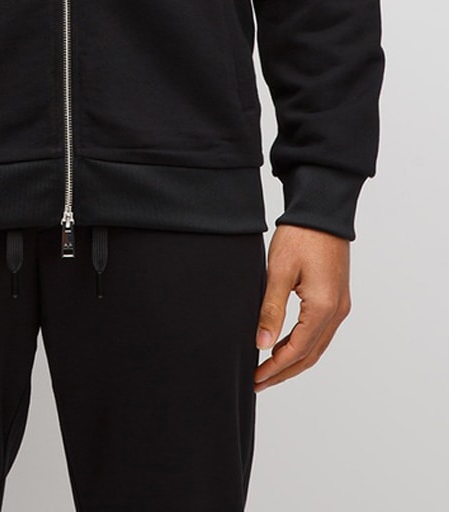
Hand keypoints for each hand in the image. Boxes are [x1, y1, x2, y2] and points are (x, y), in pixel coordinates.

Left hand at [254, 223, 350, 391]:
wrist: (321, 212)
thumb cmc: (300, 236)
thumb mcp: (279, 272)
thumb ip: (271, 310)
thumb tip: (262, 343)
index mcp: (323, 307)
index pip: (297, 350)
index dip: (275, 367)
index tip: (255, 378)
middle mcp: (336, 312)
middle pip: (310, 355)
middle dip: (283, 371)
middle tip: (259, 382)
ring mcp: (340, 306)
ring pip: (317, 346)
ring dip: (293, 361)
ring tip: (268, 370)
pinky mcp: (337, 299)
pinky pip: (321, 332)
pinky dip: (302, 345)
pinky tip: (284, 346)